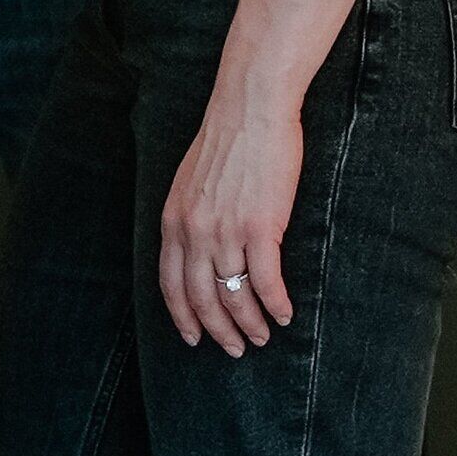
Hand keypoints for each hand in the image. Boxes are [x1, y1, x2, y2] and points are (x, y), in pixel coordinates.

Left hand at [158, 83, 300, 355]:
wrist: (251, 107)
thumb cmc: (227, 138)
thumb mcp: (190, 181)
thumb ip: (189, 217)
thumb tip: (197, 249)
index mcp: (174, 221)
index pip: (171, 285)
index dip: (183, 317)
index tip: (194, 337)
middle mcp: (195, 232)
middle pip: (201, 299)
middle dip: (218, 331)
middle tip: (236, 348)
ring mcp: (226, 232)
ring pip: (234, 296)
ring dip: (250, 324)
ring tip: (263, 336)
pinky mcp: (261, 228)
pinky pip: (266, 282)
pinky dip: (276, 305)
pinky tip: (286, 314)